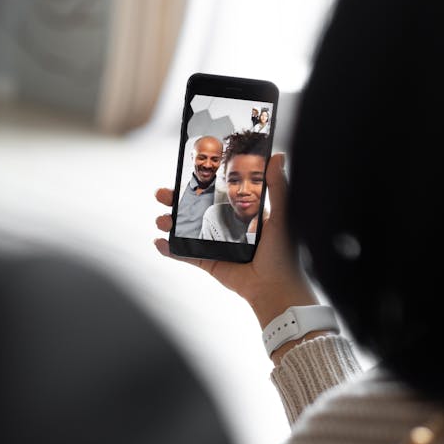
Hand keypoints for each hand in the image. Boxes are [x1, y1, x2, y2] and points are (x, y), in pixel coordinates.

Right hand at [154, 153, 318, 329]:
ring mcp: (215, 244)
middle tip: (162, 194)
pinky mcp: (209, 262)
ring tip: (162, 220)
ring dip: (169, 223)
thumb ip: (277, 185)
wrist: (276, 288)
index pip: (215, 192)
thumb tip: (278, 155)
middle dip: (175, 200)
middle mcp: (226, 226)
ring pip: (186, 230)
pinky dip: (170, 249)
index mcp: (242, 211)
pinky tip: (160, 242)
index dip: (198, 183)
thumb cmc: (283, 253)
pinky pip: (185, 254)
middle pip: (194, 208)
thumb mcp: (282, 214)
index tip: (184, 172)